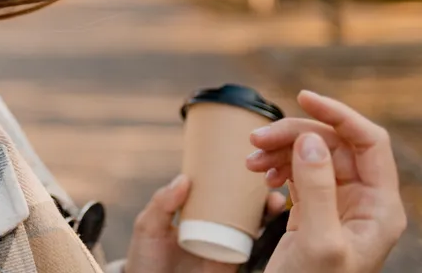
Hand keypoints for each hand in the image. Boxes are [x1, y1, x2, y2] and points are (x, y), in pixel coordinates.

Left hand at [124, 172, 285, 272]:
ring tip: (275, 200)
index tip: (244, 160)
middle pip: (238, 202)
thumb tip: (185, 178)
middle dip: (257, 190)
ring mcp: (222, 242)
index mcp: (191, 210)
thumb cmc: (146, 259)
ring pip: (251, 221)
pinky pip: (252, 245)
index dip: (230, 174)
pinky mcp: (232, 261)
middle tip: (268, 181)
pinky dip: (265, 232)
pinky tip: (273, 220)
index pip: (213, 188)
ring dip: (267, 209)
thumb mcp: (148, 227)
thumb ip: (161, 204)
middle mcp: (210, 224)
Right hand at [244, 90, 407, 272]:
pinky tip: (260, 174)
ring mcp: (339, 205)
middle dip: (295, 134)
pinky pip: (299, 172)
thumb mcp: (318, 241)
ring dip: (280, 148)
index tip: (302, 97)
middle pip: (334, 143)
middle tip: (255, 140)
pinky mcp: (315, 212)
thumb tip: (312, 140)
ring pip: (313, 154)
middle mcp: (365, 202)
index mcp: (381, 207)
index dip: (339, 114)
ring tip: (251, 159)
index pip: (369, 141)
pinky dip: (277, 165)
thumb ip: (318, 188)